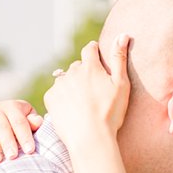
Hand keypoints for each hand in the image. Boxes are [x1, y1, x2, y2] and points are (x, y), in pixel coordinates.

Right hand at [0, 100, 42, 172]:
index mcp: (12, 107)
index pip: (19, 121)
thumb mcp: (28, 120)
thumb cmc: (22, 124)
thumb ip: (34, 122)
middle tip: (13, 157)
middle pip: (2, 128)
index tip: (30, 150)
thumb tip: (38, 121)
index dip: (25, 136)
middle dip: (8, 143)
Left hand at [44, 36, 132, 163]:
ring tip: (83, 103)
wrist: (90, 138)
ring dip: (73, 85)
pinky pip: (57, 92)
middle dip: (85, 73)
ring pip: (67, 79)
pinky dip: (64, 98)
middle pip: (78, 66)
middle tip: (94, 90)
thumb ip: (119, 58)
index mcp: (90, 67)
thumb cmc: (110, 113)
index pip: (90, 49)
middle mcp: (72, 72)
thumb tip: (123, 34)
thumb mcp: (121, 85)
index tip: (97, 57)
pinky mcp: (50, 98)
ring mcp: (59, 85)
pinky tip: (74, 109)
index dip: (94, 51)